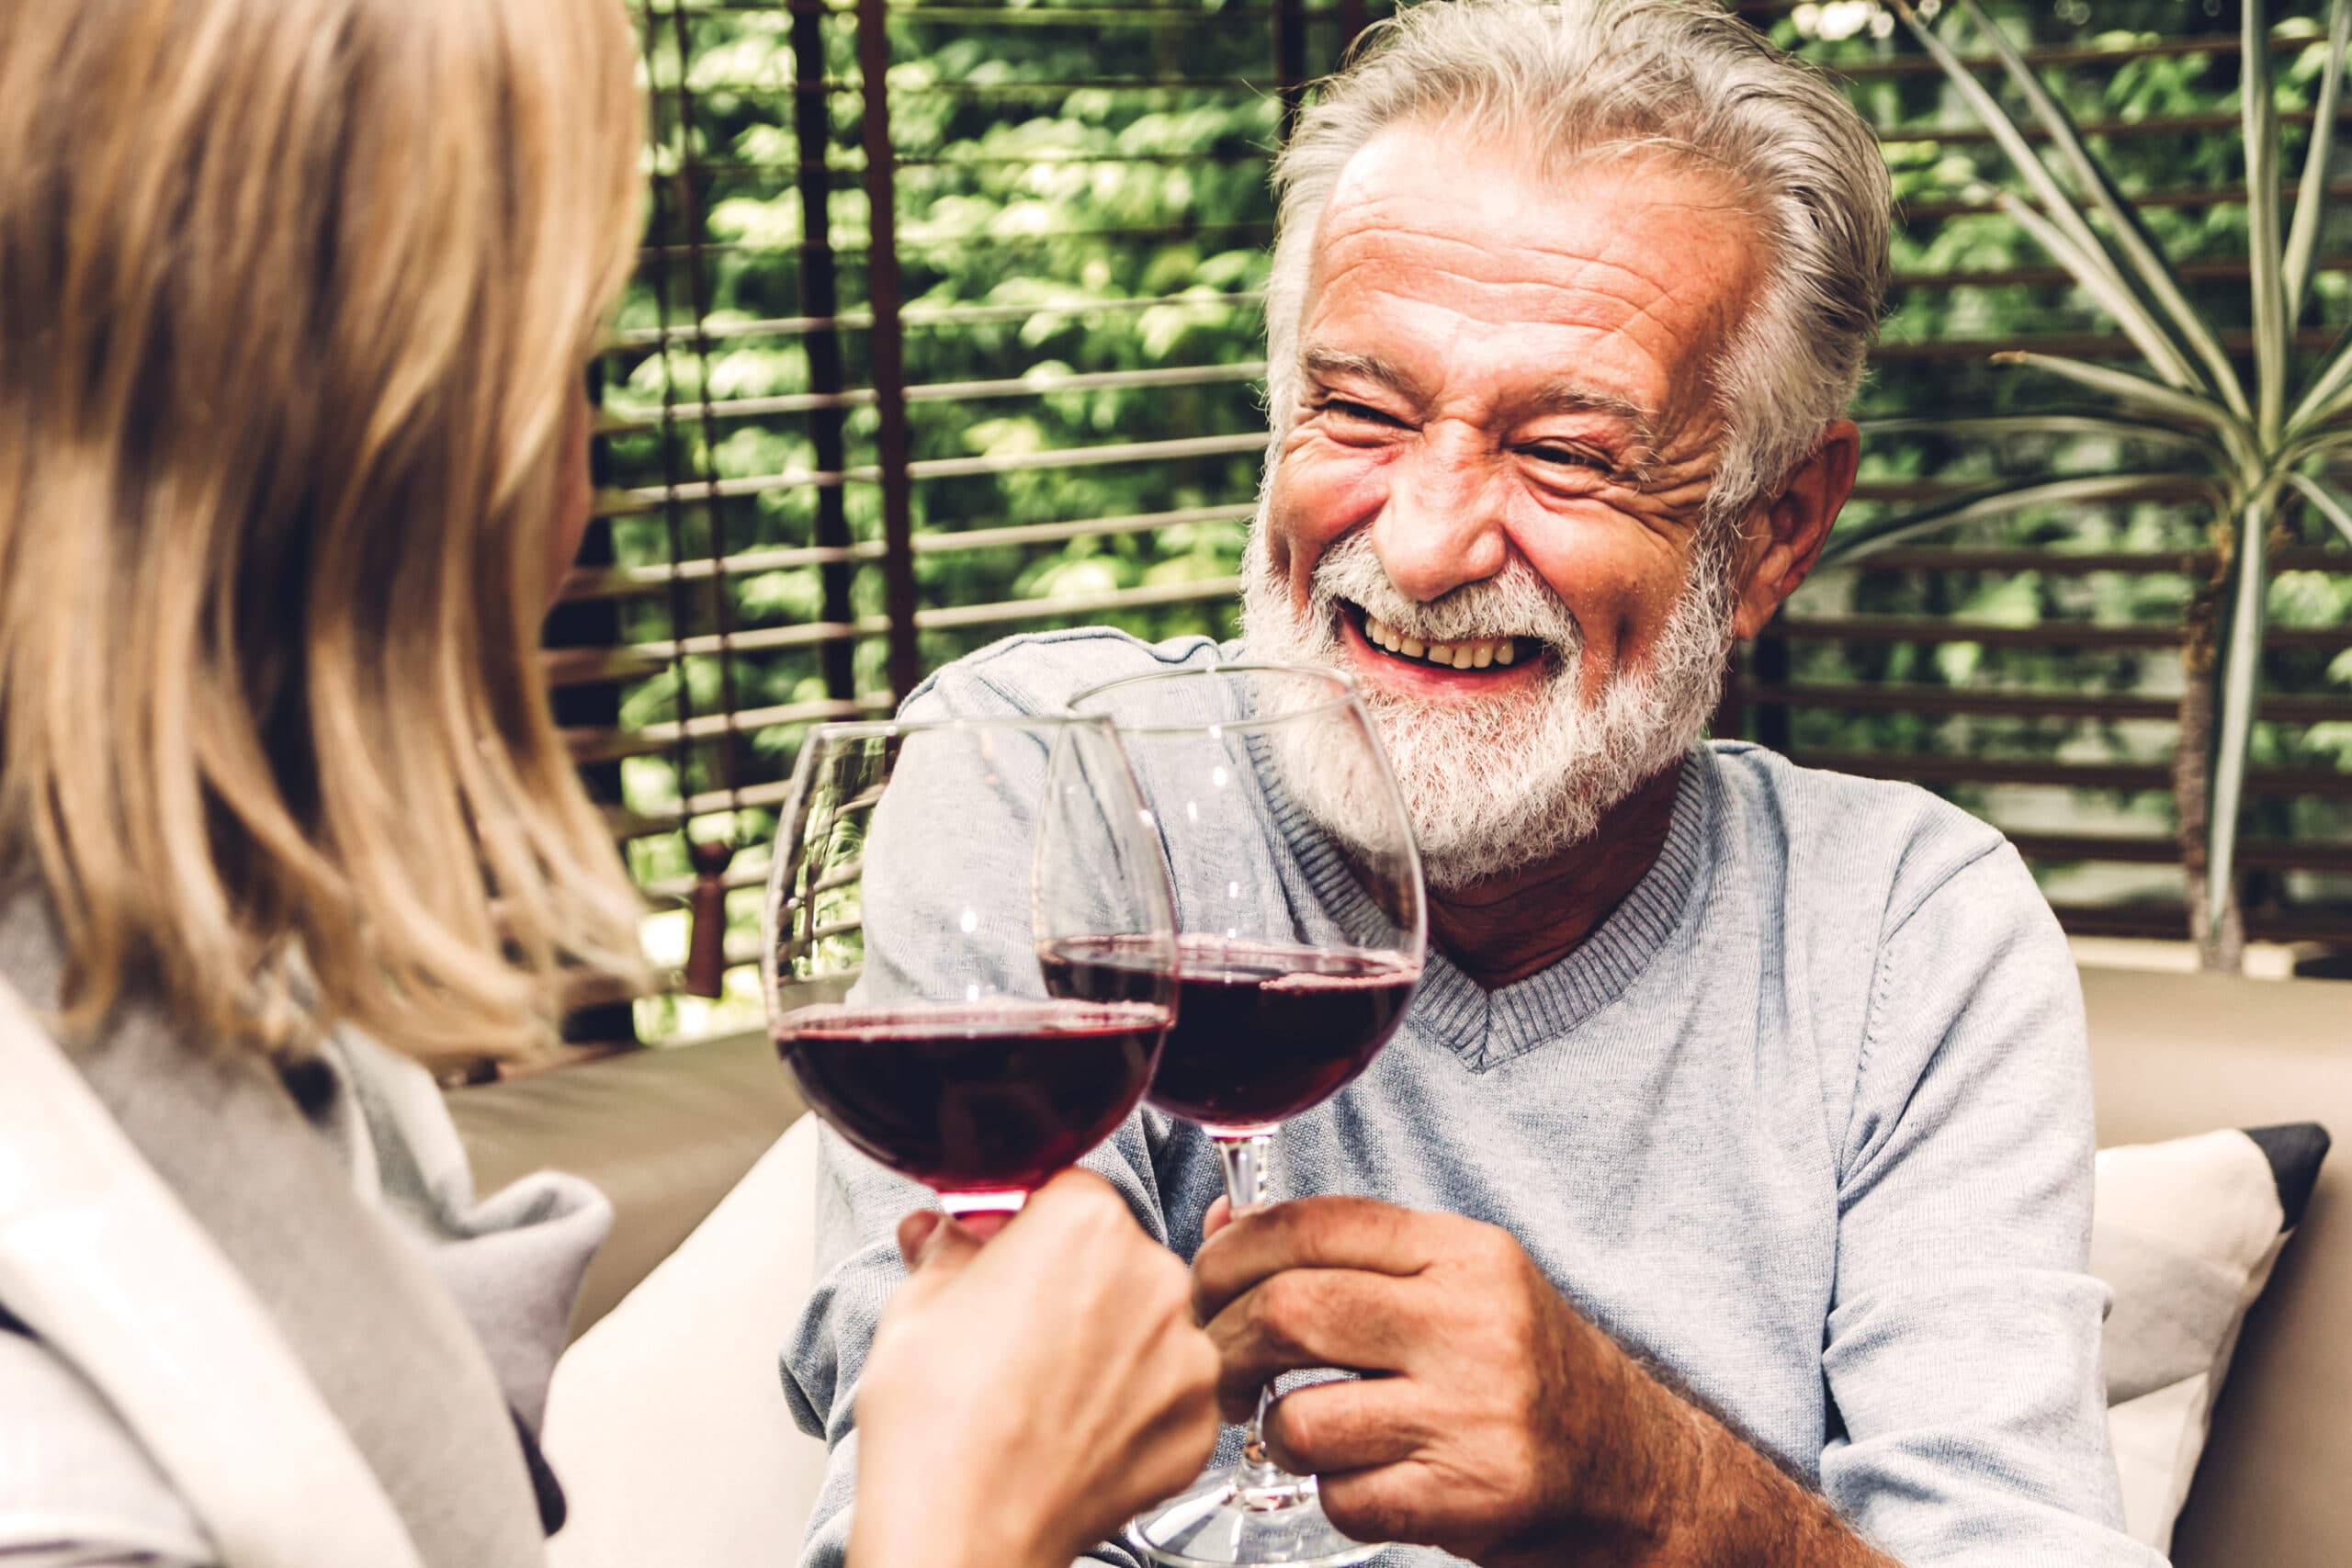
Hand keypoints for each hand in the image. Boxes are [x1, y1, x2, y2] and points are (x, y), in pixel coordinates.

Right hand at [849, 1172, 1220, 1567]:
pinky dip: (1134, 1406)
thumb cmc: (938, 1425)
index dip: (1027, 1226)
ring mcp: (1186, 1353)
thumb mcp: (916, 1305)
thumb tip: (941, 1232)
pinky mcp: (1198, 1422)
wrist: (964, 1531)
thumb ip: (945, 1249)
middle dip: (1073, 1282)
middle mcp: (1153, 1275)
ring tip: (1043, 1389)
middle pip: (1116, 1253)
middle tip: (1016, 1331)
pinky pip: (1170, 1391)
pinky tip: (1076, 1426)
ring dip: (1109, 1343)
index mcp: (1086, 1221)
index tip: (1006, 1256)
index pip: (1066, 1191)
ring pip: (1148, 1323)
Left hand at [1192, 1196, 1676, 1566]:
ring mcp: (1472, 1416)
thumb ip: (1345, 1254)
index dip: (1231, 1253)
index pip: (1314, 1225)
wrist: (1634, 1471)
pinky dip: (1329, 1495)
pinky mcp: (1468, 1499)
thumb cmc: (1528, 1371)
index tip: (1203, 1285)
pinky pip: (1341, 1499)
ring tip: (1298, 1430)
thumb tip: (1221, 1230)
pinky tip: (1360, 1479)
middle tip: (1217, 1364)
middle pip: (1289, 1312)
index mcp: (1464, 1254)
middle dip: (1223, 1343)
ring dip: (1273, 1432)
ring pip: (1300, 1418)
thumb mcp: (1454, 1283)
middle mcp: (1473, 1325)